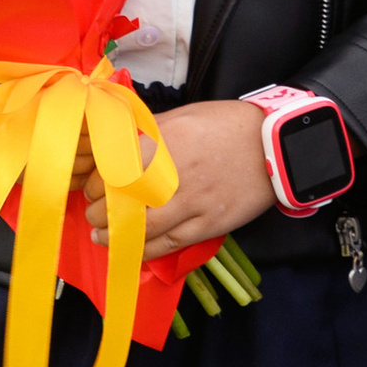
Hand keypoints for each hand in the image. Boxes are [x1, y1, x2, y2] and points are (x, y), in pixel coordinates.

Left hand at [83, 98, 275, 261]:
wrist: (274, 146)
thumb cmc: (228, 125)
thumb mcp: (184, 115)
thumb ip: (152, 132)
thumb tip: (122, 145)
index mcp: (165, 142)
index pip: (116, 168)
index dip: (97, 183)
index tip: (91, 188)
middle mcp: (174, 173)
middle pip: (124, 200)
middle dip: (100, 211)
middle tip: (92, 213)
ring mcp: (193, 201)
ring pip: (144, 227)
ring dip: (116, 235)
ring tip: (101, 236)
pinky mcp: (209, 223)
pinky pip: (171, 243)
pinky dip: (147, 250)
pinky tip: (133, 250)